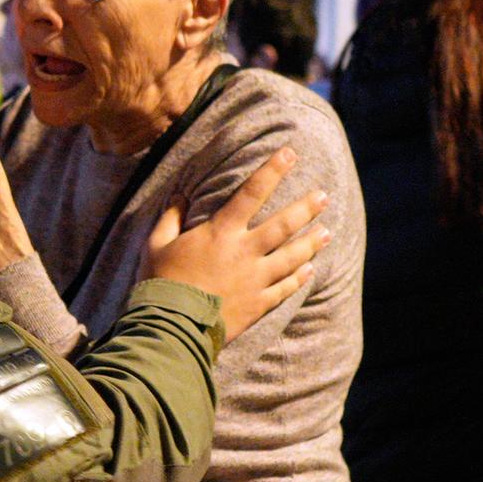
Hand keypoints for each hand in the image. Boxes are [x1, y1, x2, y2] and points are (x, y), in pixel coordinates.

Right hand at [145, 149, 330, 337]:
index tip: (290, 153)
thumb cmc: (160, 284)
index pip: (252, 193)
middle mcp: (244, 253)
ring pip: (292, 257)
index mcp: (220, 233)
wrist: (172, 328)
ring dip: (311, 243)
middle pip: (284, 225)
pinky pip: (285, 289)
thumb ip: (170, 218)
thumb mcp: (156, 245)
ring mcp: (255, 280)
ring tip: (327, 232)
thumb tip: (180, 196)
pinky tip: (309, 271)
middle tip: (324, 195)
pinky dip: (298, 279)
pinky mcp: (258, 305)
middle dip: (306, 208)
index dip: (272, 170)